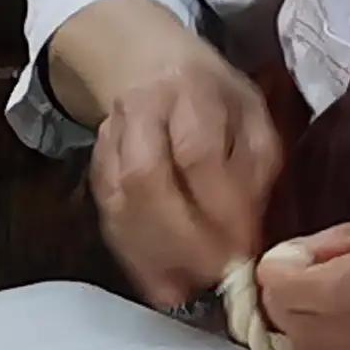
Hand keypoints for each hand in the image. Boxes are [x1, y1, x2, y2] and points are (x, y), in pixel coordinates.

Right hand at [50, 0, 282, 308]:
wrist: (147, 62)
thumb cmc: (213, 97)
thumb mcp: (252, 115)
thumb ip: (255, 170)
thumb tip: (245, 241)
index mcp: (192, 90)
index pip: (198, 153)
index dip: (218, 210)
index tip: (241, 251)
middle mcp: (141, 110)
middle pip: (146, 179)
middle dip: (181, 240)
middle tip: (211, 278)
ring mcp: (110, 138)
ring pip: (119, 202)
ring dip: (153, 254)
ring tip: (186, 288)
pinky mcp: (95, 165)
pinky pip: (108, 216)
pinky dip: (133, 254)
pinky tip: (160, 280)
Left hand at [255, 211, 349, 349]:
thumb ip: (348, 238)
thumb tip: (288, 255)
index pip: (294, 290)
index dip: (275, 272)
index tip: (287, 259)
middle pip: (293, 327)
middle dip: (282, 302)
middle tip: (301, 280)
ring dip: (301, 329)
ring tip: (325, 304)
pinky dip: (330, 349)